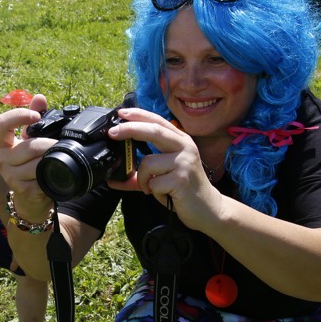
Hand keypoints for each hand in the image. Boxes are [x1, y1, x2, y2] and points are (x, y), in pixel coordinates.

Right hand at [0, 93, 55, 219]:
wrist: (29, 196)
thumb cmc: (28, 163)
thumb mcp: (29, 139)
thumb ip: (33, 118)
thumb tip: (39, 98)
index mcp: (1, 143)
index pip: (2, 124)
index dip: (19, 116)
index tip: (36, 116)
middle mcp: (1, 159)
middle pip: (29, 146)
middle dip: (49, 144)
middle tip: (61, 144)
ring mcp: (10, 176)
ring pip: (37, 163)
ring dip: (52, 160)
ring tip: (59, 158)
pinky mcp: (21, 189)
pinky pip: (41, 177)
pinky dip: (51, 173)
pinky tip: (54, 173)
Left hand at [107, 107, 225, 232]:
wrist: (208, 209)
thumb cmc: (184, 190)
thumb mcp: (163, 177)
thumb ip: (140, 175)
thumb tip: (114, 178)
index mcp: (181, 141)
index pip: (158, 121)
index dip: (139, 115)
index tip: (121, 113)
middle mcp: (185, 147)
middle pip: (154, 131)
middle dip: (130, 129)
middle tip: (112, 133)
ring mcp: (184, 162)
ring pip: (148, 163)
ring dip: (143, 178)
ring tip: (151, 187)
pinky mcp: (181, 179)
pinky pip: (153, 183)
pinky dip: (152, 190)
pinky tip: (164, 194)